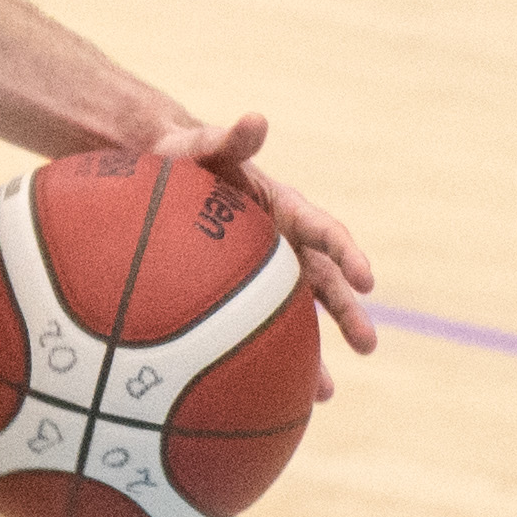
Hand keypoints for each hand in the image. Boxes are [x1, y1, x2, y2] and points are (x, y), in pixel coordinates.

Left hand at [150, 111, 377, 396]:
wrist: (148, 175)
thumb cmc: (173, 158)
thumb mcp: (195, 145)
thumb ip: (227, 137)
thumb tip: (255, 119)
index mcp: (279, 207)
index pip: (323, 231)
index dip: (346, 253)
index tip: (366, 277)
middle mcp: (278, 243)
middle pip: (323, 282)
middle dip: (347, 314)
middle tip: (368, 344)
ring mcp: (258, 271)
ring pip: (296, 316)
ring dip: (314, 353)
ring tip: (324, 394)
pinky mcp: (234, 293)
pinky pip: (255, 328)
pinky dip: (264, 359)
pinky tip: (266, 396)